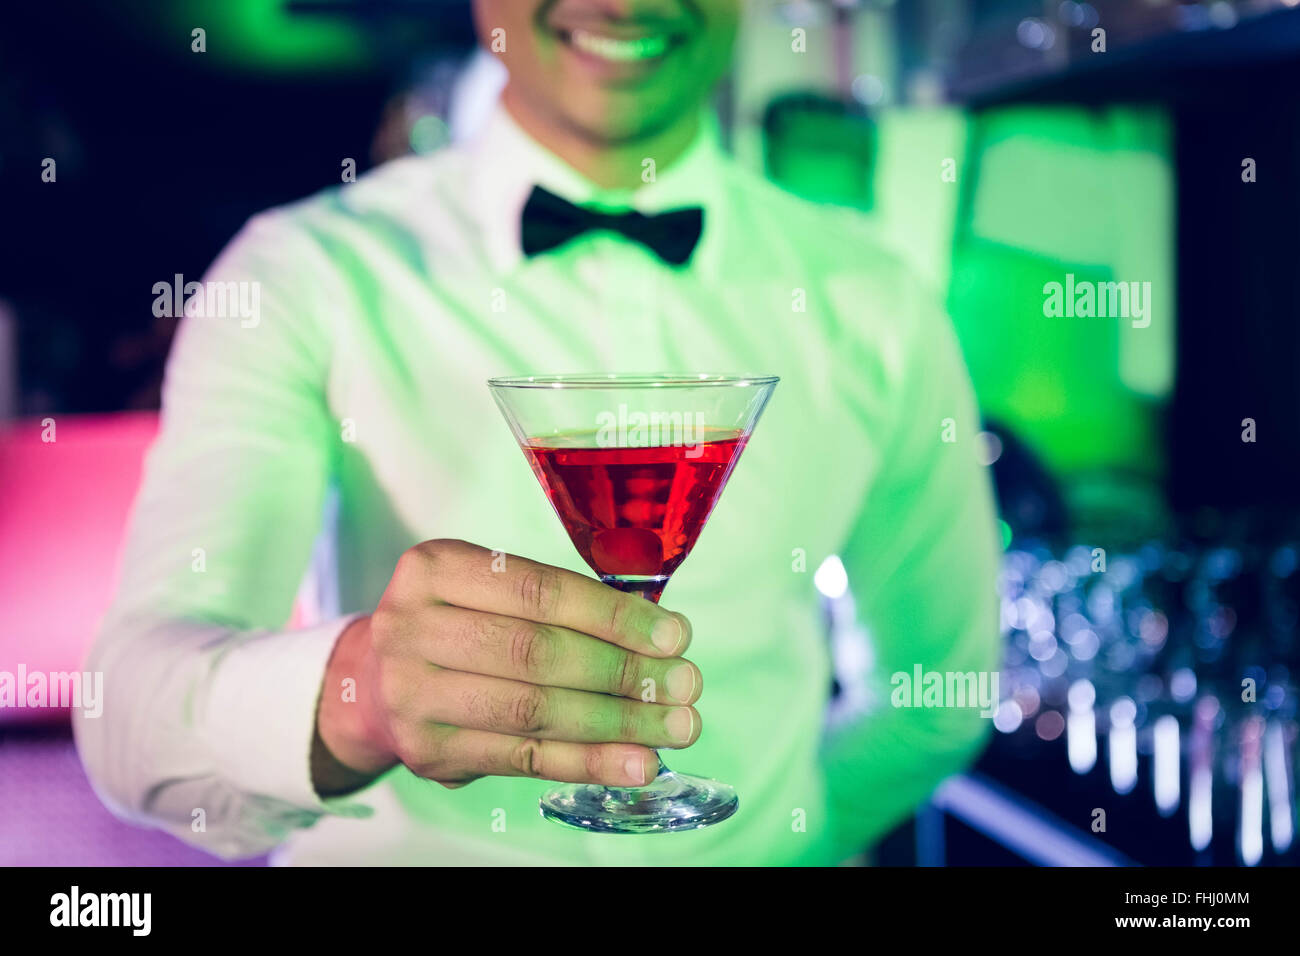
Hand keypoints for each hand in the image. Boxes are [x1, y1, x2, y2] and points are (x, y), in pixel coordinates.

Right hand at [313, 539, 699, 794]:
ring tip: (674, 726)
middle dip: (623, 671)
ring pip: (534, 710)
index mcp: (433, 568)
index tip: (674, 634)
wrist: (374, 683)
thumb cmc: (458, 625)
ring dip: (617, 722)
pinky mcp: (428, 752)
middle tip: (684, 684)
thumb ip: (559, 602)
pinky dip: (587, 762)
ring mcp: (413, 695)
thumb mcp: (486, 588)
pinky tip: (635, 762)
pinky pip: (524, 759)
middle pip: (538, 653)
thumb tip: (662, 635)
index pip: (538, 592)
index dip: (613, 616)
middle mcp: (411, 628)